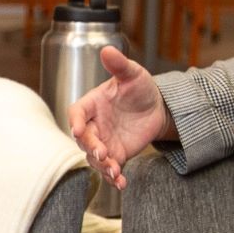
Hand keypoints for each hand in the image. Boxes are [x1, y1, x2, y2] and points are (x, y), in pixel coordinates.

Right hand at [67, 46, 168, 189]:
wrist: (157, 108)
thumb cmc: (140, 87)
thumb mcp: (133, 74)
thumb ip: (119, 65)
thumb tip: (107, 49)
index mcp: (92, 104)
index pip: (77, 113)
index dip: (76, 121)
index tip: (79, 129)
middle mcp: (94, 124)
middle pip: (84, 139)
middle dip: (91, 147)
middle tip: (102, 153)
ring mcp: (104, 141)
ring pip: (95, 158)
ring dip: (102, 166)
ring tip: (115, 172)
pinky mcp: (117, 155)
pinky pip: (111, 169)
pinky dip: (114, 178)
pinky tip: (122, 184)